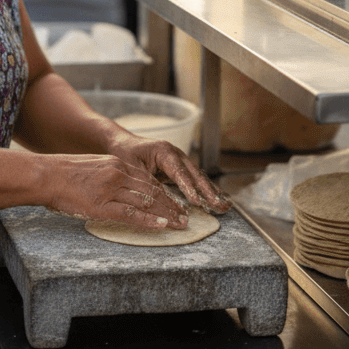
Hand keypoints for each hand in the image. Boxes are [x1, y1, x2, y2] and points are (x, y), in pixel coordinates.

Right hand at [42, 152, 196, 231]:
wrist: (46, 175)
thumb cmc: (64, 174)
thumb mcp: (94, 168)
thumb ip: (111, 176)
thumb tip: (124, 190)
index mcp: (117, 163)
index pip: (148, 179)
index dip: (166, 192)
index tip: (177, 202)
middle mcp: (118, 173)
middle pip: (153, 190)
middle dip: (172, 204)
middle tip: (186, 215)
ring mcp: (111, 189)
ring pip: (147, 202)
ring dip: (167, 213)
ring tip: (181, 223)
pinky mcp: (102, 205)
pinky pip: (131, 214)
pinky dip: (149, 220)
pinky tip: (162, 225)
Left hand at [106, 131, 230, 216]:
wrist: (122, 143)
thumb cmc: (125, 154)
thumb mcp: (131, 167)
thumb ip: (146, 181)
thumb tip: (159, 198)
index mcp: (164, 151)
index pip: (179, 171)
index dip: (188, 187)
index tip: (197, 201)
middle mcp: (175, 154)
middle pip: (194, 174)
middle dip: (208, 191)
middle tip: (219, 205)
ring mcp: (180, 161)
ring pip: (198, 177)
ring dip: (212, 192)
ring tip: (225, 205)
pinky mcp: (180, 169)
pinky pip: (195, 181)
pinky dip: (207, 191)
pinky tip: (217, 199)